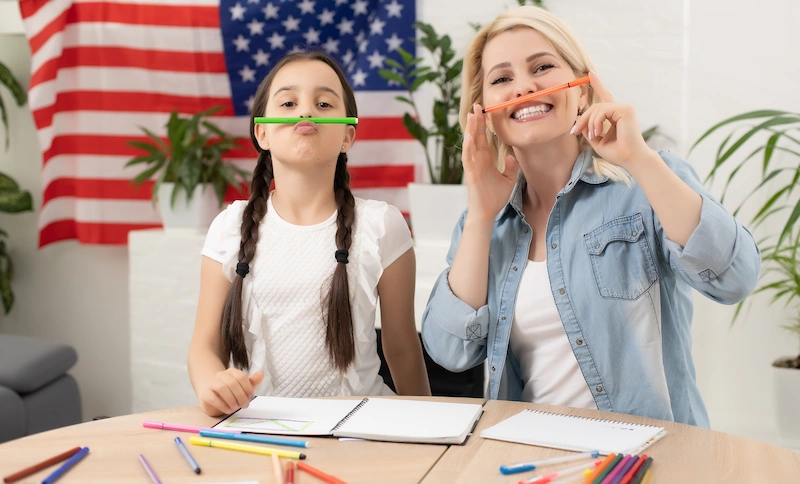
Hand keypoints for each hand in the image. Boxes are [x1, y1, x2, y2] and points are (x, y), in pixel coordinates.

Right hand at [198, 369, 263, 416]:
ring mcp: (211, 383)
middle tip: (244, 405)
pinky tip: (228, 410)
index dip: (247, 388)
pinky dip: (222, 405)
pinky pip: (212, 398)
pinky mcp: (205, 394)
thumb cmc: (231, 393)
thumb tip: (261, 374)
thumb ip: (252, 382)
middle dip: (240, 396)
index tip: (250, 398)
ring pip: (222, 388)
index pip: (241, 377)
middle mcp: (220, 375)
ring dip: (231, 400)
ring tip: (236, 408)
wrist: (213, 399)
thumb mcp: (243, 388)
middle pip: (232, 383)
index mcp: (231, 372)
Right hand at [462, 103, 518, 221]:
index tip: (485, 112)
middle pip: (476, 137)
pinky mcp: (471, 173)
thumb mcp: (508, 180)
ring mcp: (473, 166)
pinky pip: (468, 158)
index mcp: (484, 160)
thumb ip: (511, 168)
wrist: (487, 213)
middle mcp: (477, 160)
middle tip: (477, 106)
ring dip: (471, 129)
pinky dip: (468, 147)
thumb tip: (513, 157)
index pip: (483, 139)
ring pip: (470, 144)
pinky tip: (469, 137)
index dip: (484, 126)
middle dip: (476, 121)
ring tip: (472, 115)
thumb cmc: (494, 198)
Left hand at [572, 71, 652, 169]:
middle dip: (583, 118)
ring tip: (593, 136)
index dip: (598, 85)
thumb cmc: (617, 153)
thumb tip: (578, 120)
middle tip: (574, 132)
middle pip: (595, 106)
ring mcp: (624, 108)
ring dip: (589, 123)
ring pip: (597, 108)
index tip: (590, 74)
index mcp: (615, 115)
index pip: (605, 97)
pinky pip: (602, 110)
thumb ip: (588, 129)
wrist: (631, 159)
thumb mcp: (597, 140)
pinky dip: (596, 122)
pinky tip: (598, 133)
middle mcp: (620, 109)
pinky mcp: (625, 109)